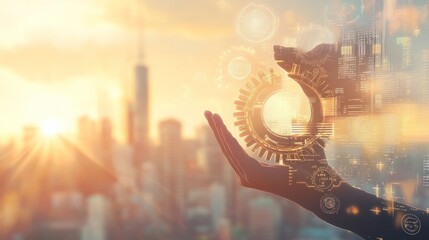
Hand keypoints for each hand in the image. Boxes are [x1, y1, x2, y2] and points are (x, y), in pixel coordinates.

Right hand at [204, 111, 334, 201]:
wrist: (321, 188)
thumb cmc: (314, 172)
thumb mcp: (298, 149)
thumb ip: (294, 137)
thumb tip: (299, 120)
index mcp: (256, 170)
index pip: (234, 150)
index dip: (225, 134)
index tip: (217, 120)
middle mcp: (249, 175)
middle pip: (227, 148)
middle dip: (217, 129)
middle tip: (207, 112)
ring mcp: (249, 177)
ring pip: (228, 149)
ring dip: (218, 131)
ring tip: (210, 114)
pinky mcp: (253, 175)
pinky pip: (236, 153)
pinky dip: (227, 138)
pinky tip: (221, 126)